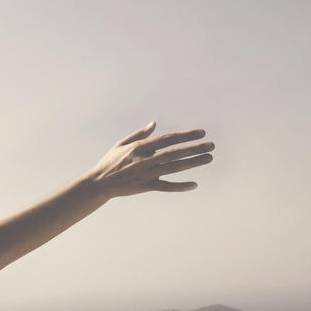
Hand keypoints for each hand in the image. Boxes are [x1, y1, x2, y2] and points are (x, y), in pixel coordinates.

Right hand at [84, 121, 213, 198]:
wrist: (99, 183)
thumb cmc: (110, 162)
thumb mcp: (121, 144)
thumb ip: (139, 134)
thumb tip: (154, 123)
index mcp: (140, 147)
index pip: (167, 139)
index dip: (185, 135)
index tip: (201, 132)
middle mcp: (145, 160)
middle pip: (174, 153)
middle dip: (194, 148)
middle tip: (211, 145)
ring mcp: (146, 174)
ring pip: (174, 168)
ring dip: (193, 163)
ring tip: (209, 158)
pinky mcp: (146, 187)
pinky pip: (166, 187)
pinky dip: (180, 186)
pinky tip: (194, 184)